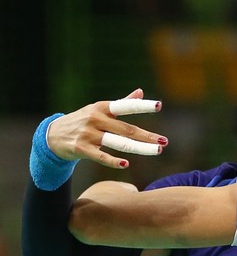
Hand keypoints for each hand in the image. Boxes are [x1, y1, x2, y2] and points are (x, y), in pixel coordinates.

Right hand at [47, 88, 167, 168]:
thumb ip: (122, 103)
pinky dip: (113, 161)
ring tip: (156, 151)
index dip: (142, 106)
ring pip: (117, 143)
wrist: (52, 135)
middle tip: (164, 142)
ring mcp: (88, 134)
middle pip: (126, 129)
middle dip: (146, 136)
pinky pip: (100, 156)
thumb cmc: (83, 121)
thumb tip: (141, 92)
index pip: (126, 106)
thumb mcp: (100, 109)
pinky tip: (126, 164)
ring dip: (138, 148)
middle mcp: (96, 119)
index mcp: (102, 107)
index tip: (159, 106)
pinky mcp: (81, 149)